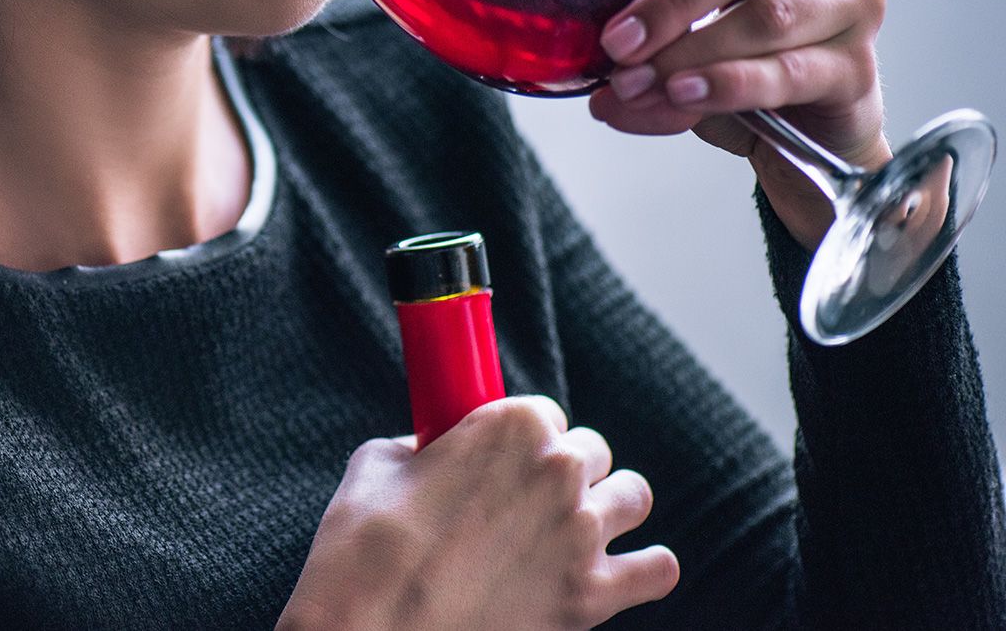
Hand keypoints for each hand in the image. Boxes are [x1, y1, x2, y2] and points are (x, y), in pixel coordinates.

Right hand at [277, 396, 677, 629]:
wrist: (368, 629)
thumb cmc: (363, 544)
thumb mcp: (378, 464)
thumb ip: (422, 446)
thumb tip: (432, 452)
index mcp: (512, 424)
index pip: (547, 413)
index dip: (524, 439)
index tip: (505, 461)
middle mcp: (559, 469)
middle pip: (592, 453)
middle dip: (564, 473)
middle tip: (527, 502)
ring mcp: (581, 533)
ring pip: (634, 498)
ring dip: (607, 509)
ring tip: (573, 531)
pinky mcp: (592, 596)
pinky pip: (658, 570)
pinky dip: (645, 570)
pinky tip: (618, 572)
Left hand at [584, 0, 893, 248]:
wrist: (811, 135)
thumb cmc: (746, 65)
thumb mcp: (690, 44)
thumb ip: (650, 53)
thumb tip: (604, 90)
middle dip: (671, 0)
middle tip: (616, 43)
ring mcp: (851, 4)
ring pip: (763, 19)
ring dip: (688, 55)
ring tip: (635, 85)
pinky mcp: (857, 67)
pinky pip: (786, 73)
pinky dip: (727, 86)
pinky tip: (686, 95)